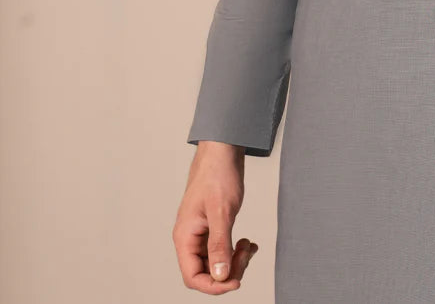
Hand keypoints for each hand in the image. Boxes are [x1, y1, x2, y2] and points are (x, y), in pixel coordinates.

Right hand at [172, 142, 257, 293]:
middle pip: (206, 272)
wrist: (223, 150)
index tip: (236, 280)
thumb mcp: (221, 211)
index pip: (193, 277)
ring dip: (235, 260)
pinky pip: (223, 249)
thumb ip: (219, 245)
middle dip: (228, 270)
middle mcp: (190, 238)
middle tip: (246, 254)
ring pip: (216, 261)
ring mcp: (201, 232)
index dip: (214, 285)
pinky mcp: (213, 226)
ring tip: (249, 245)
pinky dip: (237, 250)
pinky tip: (249, 243)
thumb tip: (220, 276)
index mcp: (185, 236)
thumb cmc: (217, 174)